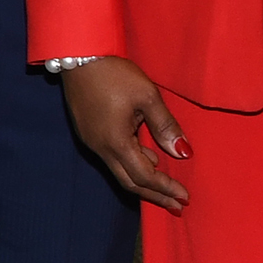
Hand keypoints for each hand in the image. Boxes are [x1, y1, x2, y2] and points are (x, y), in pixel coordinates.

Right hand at [60, 56, 191, 210]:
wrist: (78, 55)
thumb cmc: (114, 74)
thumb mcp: (147, 96)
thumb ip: (165, 126)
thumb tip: (182, 152)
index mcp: (116, 142)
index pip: (144, 176)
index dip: (166, 189)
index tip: (185, 198)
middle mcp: (100, 147)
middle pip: (129, 182)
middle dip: (155, 195)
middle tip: (177, 206)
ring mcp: (91, 140)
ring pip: (119, 170)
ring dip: (143, 181)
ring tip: (164, 185)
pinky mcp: (88, 131)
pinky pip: (111, 157)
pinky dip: (131, 164)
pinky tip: (145, 158)